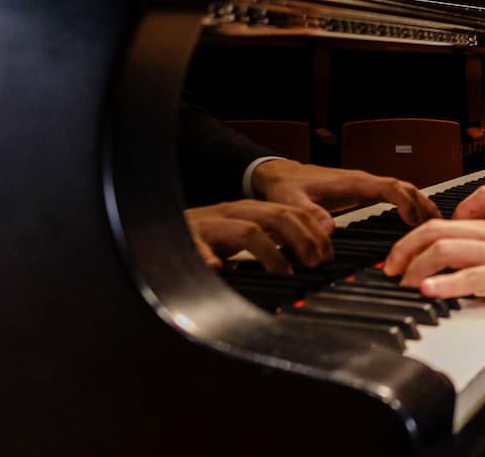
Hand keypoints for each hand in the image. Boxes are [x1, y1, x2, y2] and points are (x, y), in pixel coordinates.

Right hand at [185, 199, 334, 271]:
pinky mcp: (185, 239)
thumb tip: (310, 258)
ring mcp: (209, 225)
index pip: (290, 212)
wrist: (157, 230)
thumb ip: (271, 242)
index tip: (328, 256)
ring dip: (271, 253)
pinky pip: (198, 247)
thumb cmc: (204, 239)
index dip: (314, 232)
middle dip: (302, 239)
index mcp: (249, 211)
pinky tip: (217, 270)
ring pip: (247, 230)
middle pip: (276, 216)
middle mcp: (232, 212)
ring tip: (284, 273)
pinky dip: (209, 257)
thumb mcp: (242, 237)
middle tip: (315, 264)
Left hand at [253, 159, 439, 224]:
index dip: (406, 202)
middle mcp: (363, 181)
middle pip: (404, 187)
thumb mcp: (291, 202)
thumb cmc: (286, 186)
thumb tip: (330, 229)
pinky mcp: (362, 192)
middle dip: (424, 204)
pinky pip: (393, 194)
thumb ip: (309, 215)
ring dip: (420, 203)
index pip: (389, 187)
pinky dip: (409, 204)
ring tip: (436, 224)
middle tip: (440, 225)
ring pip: (402, 189)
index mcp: (352, 182)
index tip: (417, 220)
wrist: (278, 174)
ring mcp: (364, 185)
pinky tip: (415, 218)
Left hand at [383, 220, 484, 318]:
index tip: (399, 260)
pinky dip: (444, 284)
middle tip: (390, 271)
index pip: (441, 226)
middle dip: (404, 250)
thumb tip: (465, 281)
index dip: (413, 241)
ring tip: (403, 283)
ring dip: (416, 266)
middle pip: (434, 231)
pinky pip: (470, 276)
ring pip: (445, 249)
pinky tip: (428, 292)